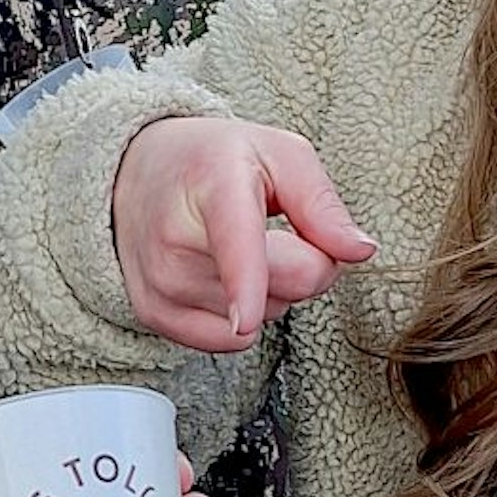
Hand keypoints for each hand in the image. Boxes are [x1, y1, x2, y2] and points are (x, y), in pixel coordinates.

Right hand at [112, 117, 376, 351]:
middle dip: (304, 266)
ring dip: (269, 291)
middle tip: (280, 232)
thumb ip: (323, 203)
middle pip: (282, 287)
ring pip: (261, 319)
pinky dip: (240, 316)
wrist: (136, 171)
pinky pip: (230, 342)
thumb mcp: (280, 153)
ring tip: (240, 248)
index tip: (245, 316)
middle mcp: (176, 240)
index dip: (245, 283)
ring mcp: (161, 283)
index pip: (234, 245)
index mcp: (214, 187)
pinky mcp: (154, 315)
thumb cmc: (213, 160)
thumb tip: (359, 251)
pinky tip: (222, 279)